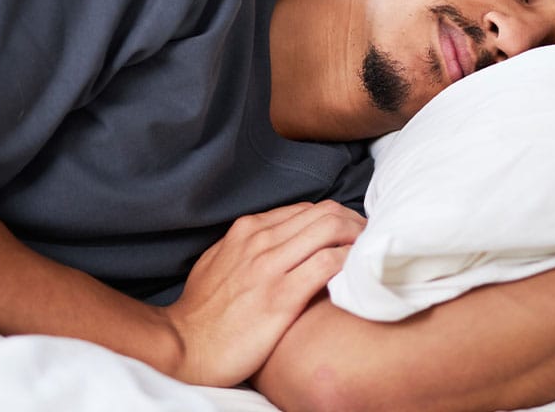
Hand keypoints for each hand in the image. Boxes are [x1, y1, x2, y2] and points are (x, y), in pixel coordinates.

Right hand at [163, 200, 363, 385]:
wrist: (185, 345)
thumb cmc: (202, 311)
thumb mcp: (218, 262)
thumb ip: (246, 246)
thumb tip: (275, 240)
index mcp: (247, 230)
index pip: (306, 209)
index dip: (336, 218)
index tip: (351, 234)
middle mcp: (260, 240)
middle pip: (324, 213)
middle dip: (354, 222)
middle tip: (369, 242)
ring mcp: (270, 267)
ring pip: (329, 230)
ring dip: (358, 237)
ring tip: (370, 253)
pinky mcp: (281, 297)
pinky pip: (328, 264)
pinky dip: (349, 262)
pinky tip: (357, 273)